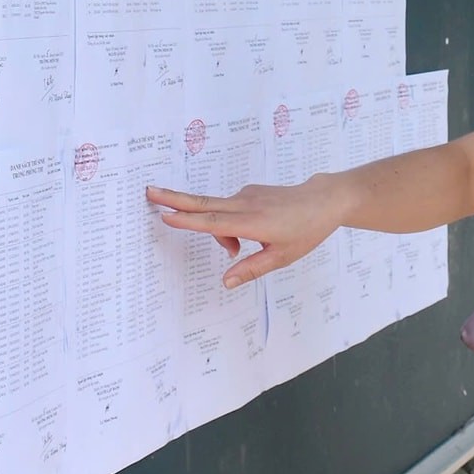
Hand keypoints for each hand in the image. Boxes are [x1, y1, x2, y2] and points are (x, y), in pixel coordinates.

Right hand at [146, 177, 346, 287]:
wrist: (324, 200)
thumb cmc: (306, 230)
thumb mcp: (282, 257)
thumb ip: (251, 269)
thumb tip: (225, 282)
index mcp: (252, 222)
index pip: (213, 222)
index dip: (188, 220)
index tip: (165, 215)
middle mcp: (245, 204)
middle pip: (203, 203)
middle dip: (174, 198)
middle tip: (149, 192)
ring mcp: (246, 195)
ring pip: (217, 212)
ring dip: (217, 232)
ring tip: (236, 250)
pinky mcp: (250, 192)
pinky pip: (228, 208)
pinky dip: (228, 223)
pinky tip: (249, 234)